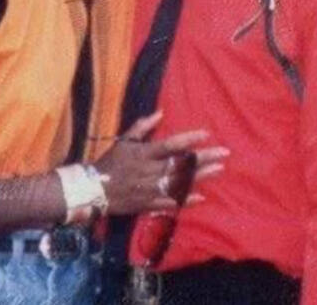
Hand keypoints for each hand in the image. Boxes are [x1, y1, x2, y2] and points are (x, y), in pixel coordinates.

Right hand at [92, 111, 228, 215]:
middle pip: (180, 165)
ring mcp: (149, 189)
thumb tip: (160, 113)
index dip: (188, 139)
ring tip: (219, 170)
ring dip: (200, 177)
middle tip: (223, 153)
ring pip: (179, 183)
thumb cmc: (110, 162)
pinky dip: (185, 200)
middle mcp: (148, 171)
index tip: (206, 134)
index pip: (169, 145)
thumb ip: (142, 127)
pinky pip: (170, 202)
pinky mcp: (148, 203)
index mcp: (142, 154)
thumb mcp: (123, 141)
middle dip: (203, 158)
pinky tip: (201, 197)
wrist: (93, 189)